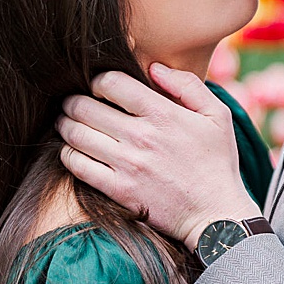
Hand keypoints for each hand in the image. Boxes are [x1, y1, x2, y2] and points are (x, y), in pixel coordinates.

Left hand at [57, 64, 256, 248]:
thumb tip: (154, 67)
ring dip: (66, 124)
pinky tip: (75, 151)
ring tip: (68, 123)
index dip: (98, 79)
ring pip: (75, 134)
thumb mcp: (218, 116)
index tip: (99, 87)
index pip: (111, 82)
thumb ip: (188, 85)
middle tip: (73, 102)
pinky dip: (68, 154)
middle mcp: (141, 137)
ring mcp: (126, 165)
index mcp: (163, 114)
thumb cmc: (218, 163)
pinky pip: (76, 166)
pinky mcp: (117, 189)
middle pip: (84, 106)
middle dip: (73, 100)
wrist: (216, 216)